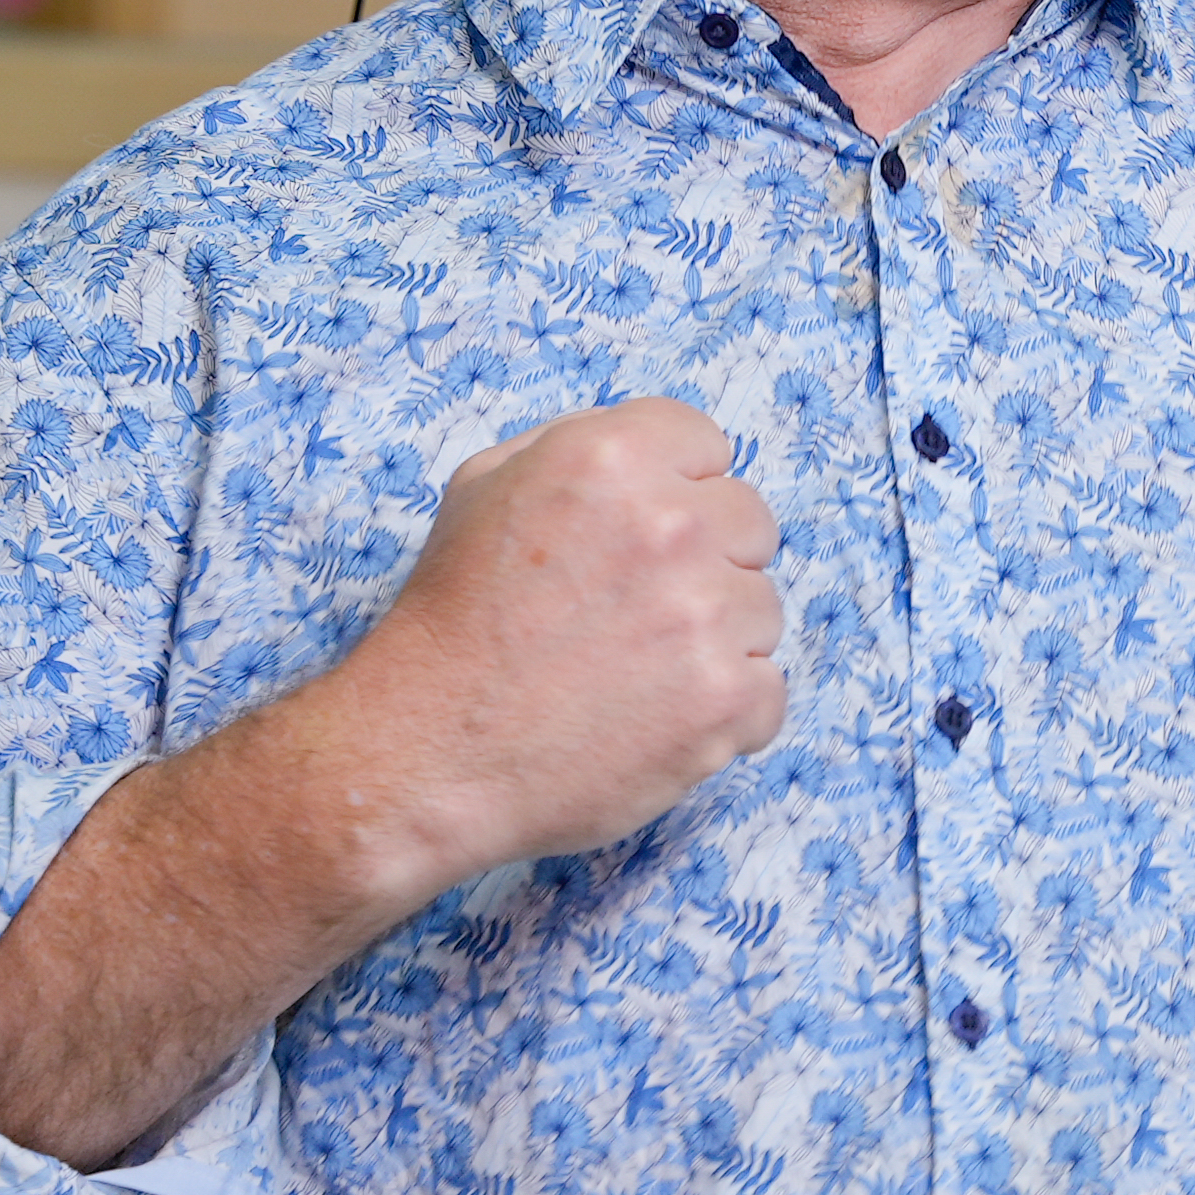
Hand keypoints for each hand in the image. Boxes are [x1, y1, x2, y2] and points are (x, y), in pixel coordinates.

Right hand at [321, 399, 785, 885]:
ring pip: (762, 610)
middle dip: (706, 562)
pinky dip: (722, 716)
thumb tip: (652, 452)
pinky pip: (768, 692)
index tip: (643, 539)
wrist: (426, 749)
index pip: (708, 445)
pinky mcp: (725, 699)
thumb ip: (574, 446)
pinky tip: (655, 722)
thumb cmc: (451, 621)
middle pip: (750, 524)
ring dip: (715, 641)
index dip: (676, 492)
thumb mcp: (483, 489)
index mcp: (612, 457)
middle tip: (636, 613)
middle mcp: (669, 523)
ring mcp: (705, 614)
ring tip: (635, 674)